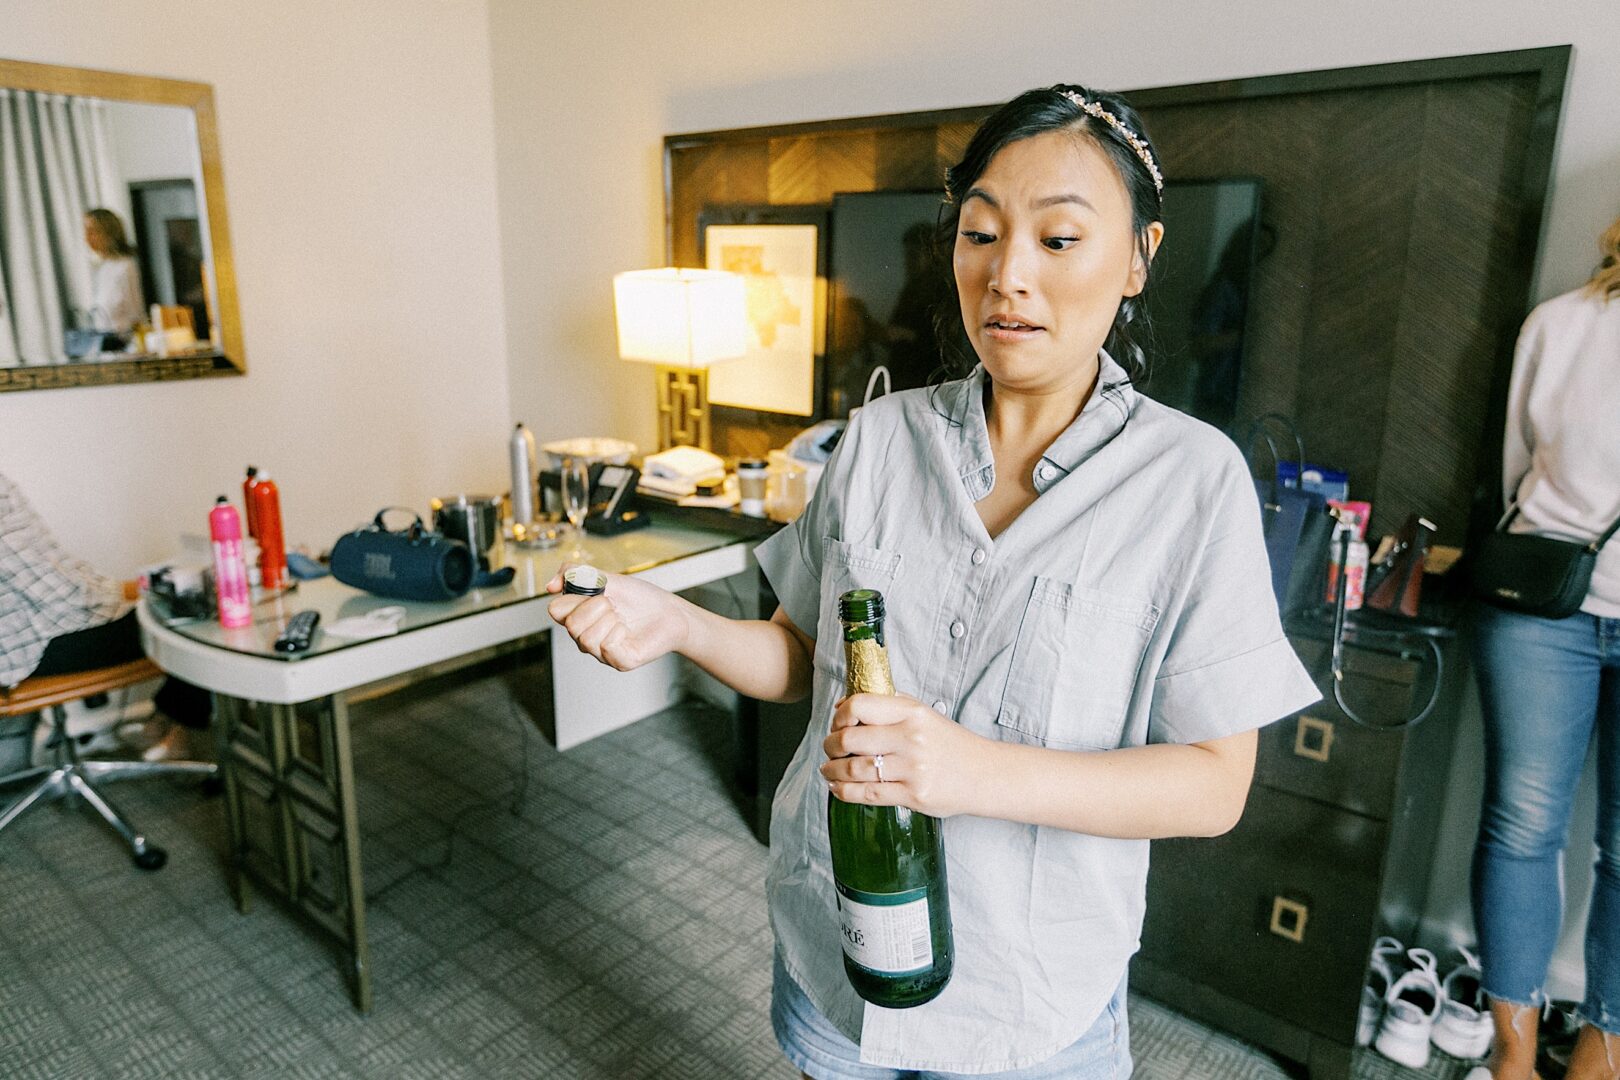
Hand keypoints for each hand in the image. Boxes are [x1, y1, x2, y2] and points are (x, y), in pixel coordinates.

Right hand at [545, 565, 689, 670]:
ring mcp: (602, 653)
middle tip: (614, 605)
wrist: (671, 612)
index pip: (555, 610)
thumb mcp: (607, 578)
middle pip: (570, 625)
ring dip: (610, 619)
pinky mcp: (619, 662)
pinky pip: (607, 647)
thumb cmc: (640, 598)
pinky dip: (620, 632)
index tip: (597, 592)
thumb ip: (576, 574)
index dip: (576, 597)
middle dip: (596, 607)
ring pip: (586, 638)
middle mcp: (586, 638)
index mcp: (579, 618)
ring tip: (623, 618)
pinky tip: (628, 631)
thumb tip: (550, 586)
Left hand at [819, 694, 992, 817]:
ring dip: (832, 770)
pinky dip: (844, 791)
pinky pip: (867, 794)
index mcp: (912, 713)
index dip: (839, 715)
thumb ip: (888, 706)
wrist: (985, 774)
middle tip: (829, 749)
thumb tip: (844, 704)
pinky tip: (838, 786)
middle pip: (850, 739)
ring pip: (854, 769)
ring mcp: (913, 769)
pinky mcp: (914, 795)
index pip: (860, 705)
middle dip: (830, 745)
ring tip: (828, 769)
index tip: (837, 723)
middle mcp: (911, 738)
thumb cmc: (950, 744)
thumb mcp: (924, 714)